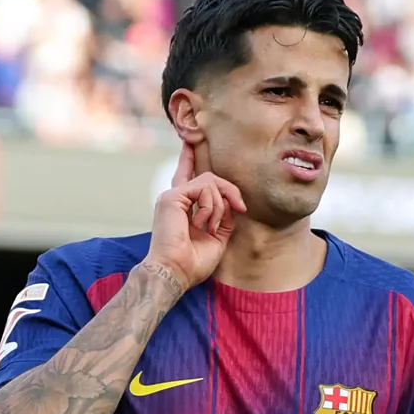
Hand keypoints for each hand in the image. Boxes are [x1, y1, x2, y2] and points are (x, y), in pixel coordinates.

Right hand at [144, 143, 245, 289]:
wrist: (176, 272)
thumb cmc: (193, 262)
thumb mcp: (217, 238)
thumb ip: (224, 218)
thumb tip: (232, 204)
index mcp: (183, 208)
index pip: (187, 176)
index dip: (189, 158)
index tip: (189, 141)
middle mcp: (176, 198)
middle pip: (207, 177)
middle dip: (229, 190)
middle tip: (240, 207)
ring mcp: (172, 196)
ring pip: (210, 181)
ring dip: (220, 206)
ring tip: (211, 227)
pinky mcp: (172, 196)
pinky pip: (204, 187)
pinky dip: (211, 206)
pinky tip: (202, 223)